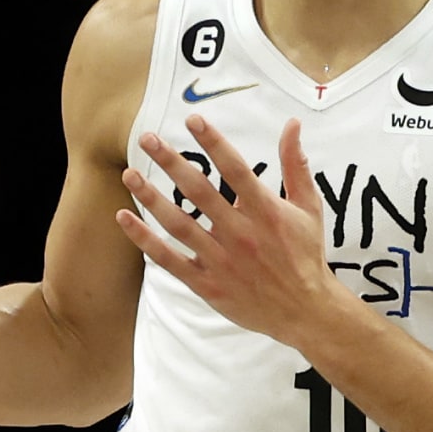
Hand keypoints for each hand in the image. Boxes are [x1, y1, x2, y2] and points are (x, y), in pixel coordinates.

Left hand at [118, 120, 338, 349]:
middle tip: (147, 138)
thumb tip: (292, 124)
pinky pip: (170, 260)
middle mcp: (241, 234)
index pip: (235, 168)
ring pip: (179, 224)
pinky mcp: (209, 286)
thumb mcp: (308, 208)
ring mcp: (222, 261)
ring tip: (129, 174)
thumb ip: (296, 165)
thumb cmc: (305, 255)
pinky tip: (124, 217)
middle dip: (171, 161)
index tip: (192, 119)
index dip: (213, 142)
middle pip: (199, 191)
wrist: (305, 312)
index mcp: (266, 211)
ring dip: (151, 197)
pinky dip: (145, 240)